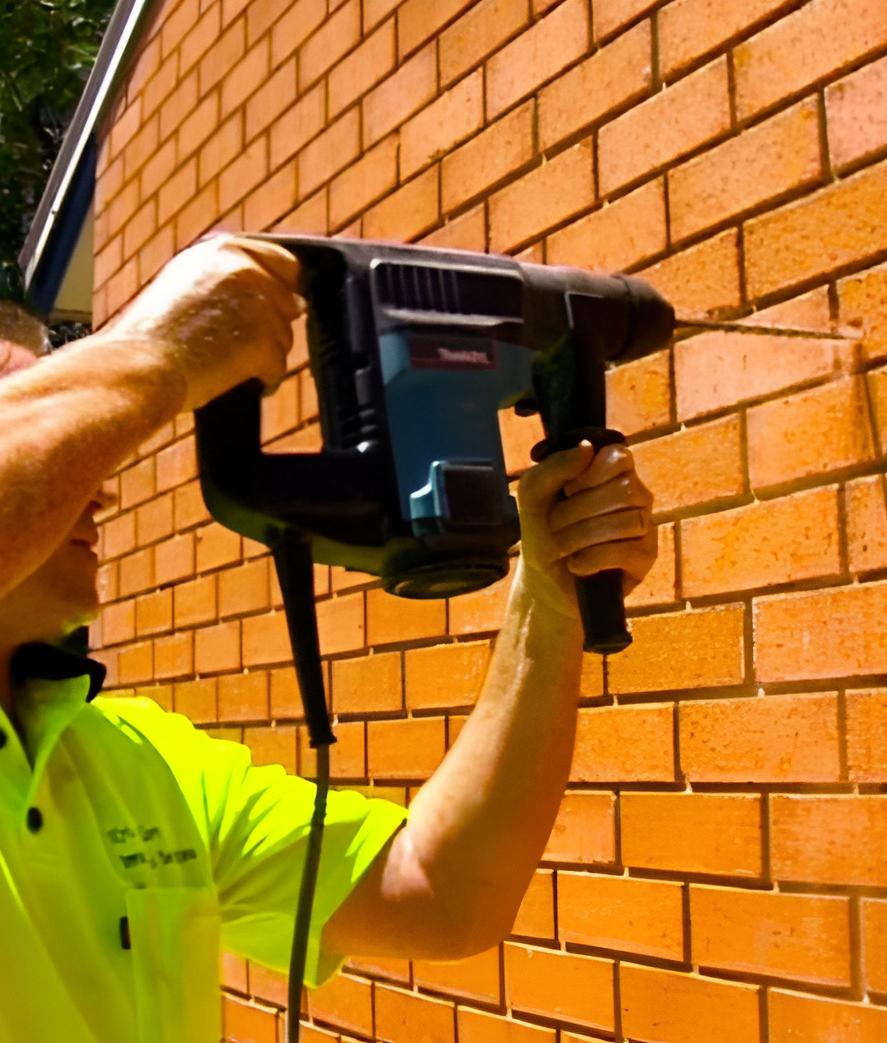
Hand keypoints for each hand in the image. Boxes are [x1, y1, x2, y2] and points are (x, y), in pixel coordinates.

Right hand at [94, 234, 302, 410]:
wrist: (136, 365)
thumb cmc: (153, 336)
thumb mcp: (187, 284)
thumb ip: (233, 281)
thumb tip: (299, 302)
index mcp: (224, 249)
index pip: (284, 263)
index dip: (282, 291)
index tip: (267, 312)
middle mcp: (244, 268)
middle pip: (289, 302)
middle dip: (271, 327)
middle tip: (235, 346)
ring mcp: (256, 302)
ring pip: (285, 338)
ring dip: (263, 356)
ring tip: (222, 363)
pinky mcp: (262, 339)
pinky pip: (278, 367)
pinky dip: (263, 380)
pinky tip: (235, 381)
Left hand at [517, 442, 655, 617]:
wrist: (544, 577)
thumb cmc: (543, 530)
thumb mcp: (534, 494)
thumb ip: (554, 466)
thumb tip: (587, 448)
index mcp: (611, 472)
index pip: (620, 456)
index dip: (593, 472)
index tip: (568, 489)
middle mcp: (635, 495)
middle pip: (625, 490)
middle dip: (579, 510)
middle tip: (556, 524)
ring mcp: (644, 525)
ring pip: (627, 521)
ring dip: (582, 536)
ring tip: (563, 547)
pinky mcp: (645, 557)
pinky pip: (627, 551)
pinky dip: (593, 559)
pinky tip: (577, 564)